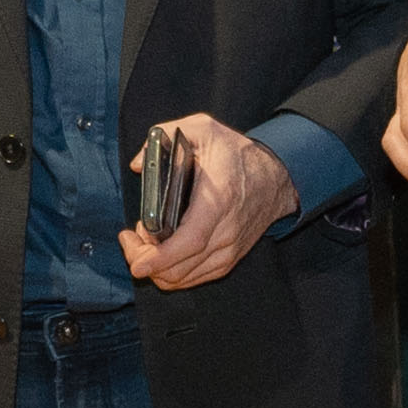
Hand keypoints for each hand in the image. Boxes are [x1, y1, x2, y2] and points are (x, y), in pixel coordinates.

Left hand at [119, 114, 294, 290]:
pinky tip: (163, 255)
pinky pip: (197, 277)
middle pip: (181, 266)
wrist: (277, 177)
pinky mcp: (230, 257)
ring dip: (158, 268)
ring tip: (146, 243)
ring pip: (186, 277)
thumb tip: (138, 164)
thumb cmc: (238, 155)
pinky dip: (174, 274)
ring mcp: (229, 248)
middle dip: (146, 262)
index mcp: (218, 201)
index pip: (189, 241)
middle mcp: (226, 231)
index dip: (160, 258)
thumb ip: (164, 137)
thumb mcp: (202, 129)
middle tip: (130, 239)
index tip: (137, 263)